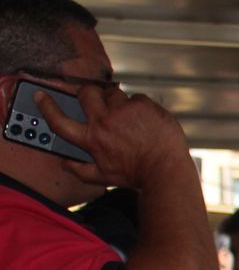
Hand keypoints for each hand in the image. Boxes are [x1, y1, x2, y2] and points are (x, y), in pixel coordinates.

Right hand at [32, 81, 193, 190]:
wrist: (166, 171)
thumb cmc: (136, 175)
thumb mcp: (103, 177)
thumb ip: (80, 170)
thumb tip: (65, 163)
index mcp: (91, 139)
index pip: (60, 120)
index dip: (47, 106)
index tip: (42, 96)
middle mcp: (104, 122)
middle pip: (86, 93)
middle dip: (88, 93)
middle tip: (96, 101)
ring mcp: (124, 111)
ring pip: (112, 93)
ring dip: (116, 101)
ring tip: (127, 118)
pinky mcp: (143, 105)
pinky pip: (136, 97)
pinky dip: (139, 106)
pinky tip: (145, 120)